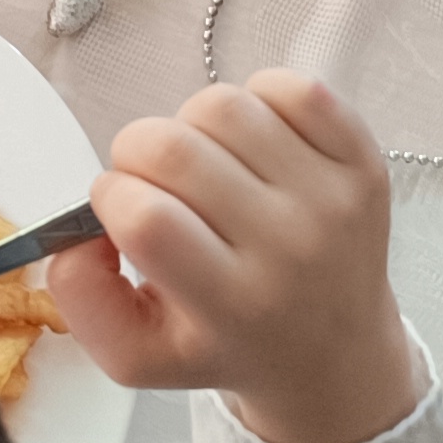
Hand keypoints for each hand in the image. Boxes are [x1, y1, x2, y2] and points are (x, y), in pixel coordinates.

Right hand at [45, 75, 416, 442]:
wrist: (333, 354)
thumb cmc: (225, 344)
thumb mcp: (134, 353)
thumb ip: (80, 295)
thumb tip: (79, 227)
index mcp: (234, 306)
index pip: (147, 218)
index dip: (111, 197)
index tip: (119, 210)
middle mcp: (292, 250)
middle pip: (174, 147)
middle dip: (137, 152)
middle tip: (154, 184)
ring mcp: (333, 200)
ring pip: (223, 105)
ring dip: (192, 125)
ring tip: (203, 166)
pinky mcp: (364, 162)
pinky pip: (290, 87)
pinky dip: (255, 101)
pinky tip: (250, 148)